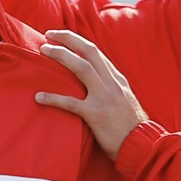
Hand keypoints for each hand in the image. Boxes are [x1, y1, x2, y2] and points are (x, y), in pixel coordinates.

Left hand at [35, 29, 148, 159]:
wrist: (141, 145)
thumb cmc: (131, 126)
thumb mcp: (124, 100)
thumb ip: (110, 87)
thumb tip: (95, 79)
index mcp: (117, 79)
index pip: (96, 52)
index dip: (76, 41)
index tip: (61, 35)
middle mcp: (112, 83)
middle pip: (89, 51)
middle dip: (67, 39)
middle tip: (48, 34)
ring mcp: (105, 98)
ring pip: (81, 68)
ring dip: (61, 56)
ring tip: (43, 51)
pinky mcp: (97, 115)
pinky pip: (71, 103)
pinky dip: (53, 98)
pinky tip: (39, 97)